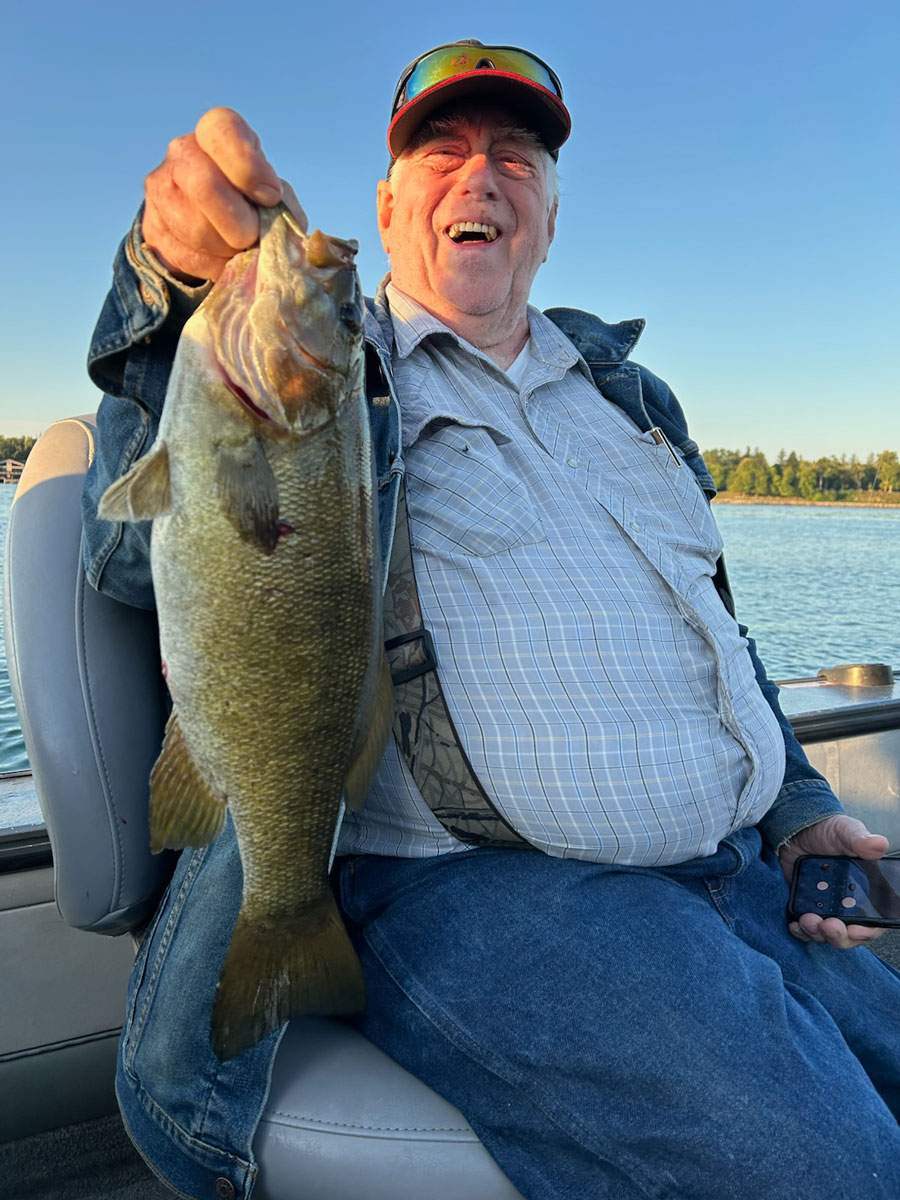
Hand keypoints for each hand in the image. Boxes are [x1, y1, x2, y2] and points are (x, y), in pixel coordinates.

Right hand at [142, 107, 306, 281]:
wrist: (214, 225)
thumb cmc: (255, 204)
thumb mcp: (275, 196)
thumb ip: (281, 206)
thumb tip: (275, 231)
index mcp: (216, 133)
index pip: (222, 133)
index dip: (249, 167)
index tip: (270, 196)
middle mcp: (182, 152)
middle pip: (203, 185)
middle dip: (239, 223)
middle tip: (254, 236)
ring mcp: (160, 188)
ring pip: (195, 228)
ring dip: (228, 249)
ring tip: (240, 249)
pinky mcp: (152, 226)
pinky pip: (186, 255)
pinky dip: (214, 266)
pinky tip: (224, 259)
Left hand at [779, 814, 889, 948]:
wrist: (795, 827)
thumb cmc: (827, 830)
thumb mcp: (845, 831)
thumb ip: (860, 840)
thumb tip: (878, 844)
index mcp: (864, 892)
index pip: (872, 923)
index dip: (867, 932)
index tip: (856, 930)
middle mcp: (846, 905)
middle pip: (847, 935)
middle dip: (838, 936)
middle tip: (829, 926)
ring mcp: (823, 907)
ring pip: (824, 934)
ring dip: (817, 934)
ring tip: (808, 921)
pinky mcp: (803, 906)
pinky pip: (803, 928)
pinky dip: (800, 931)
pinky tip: (795, 924)